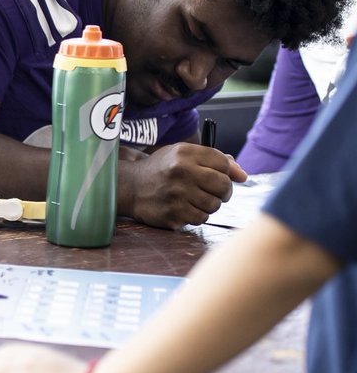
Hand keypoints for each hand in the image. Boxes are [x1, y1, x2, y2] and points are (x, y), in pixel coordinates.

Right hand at [119, 142, 246, 228]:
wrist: (130, 187)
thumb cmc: (163, 170)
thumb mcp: (183, 156)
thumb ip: (215, 160)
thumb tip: (243, 176)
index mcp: (184, 153)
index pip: (223, 163)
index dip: (226, 172)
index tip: (217, 176)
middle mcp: (180, 172)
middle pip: (223, 186)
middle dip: (223, 191)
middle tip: (213, 192)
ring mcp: (176, 194)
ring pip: (214, 205)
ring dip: (209, 205)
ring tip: (196, 200)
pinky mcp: (172, 213)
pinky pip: (200, 218)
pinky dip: (197, 215)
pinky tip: (185, 208)